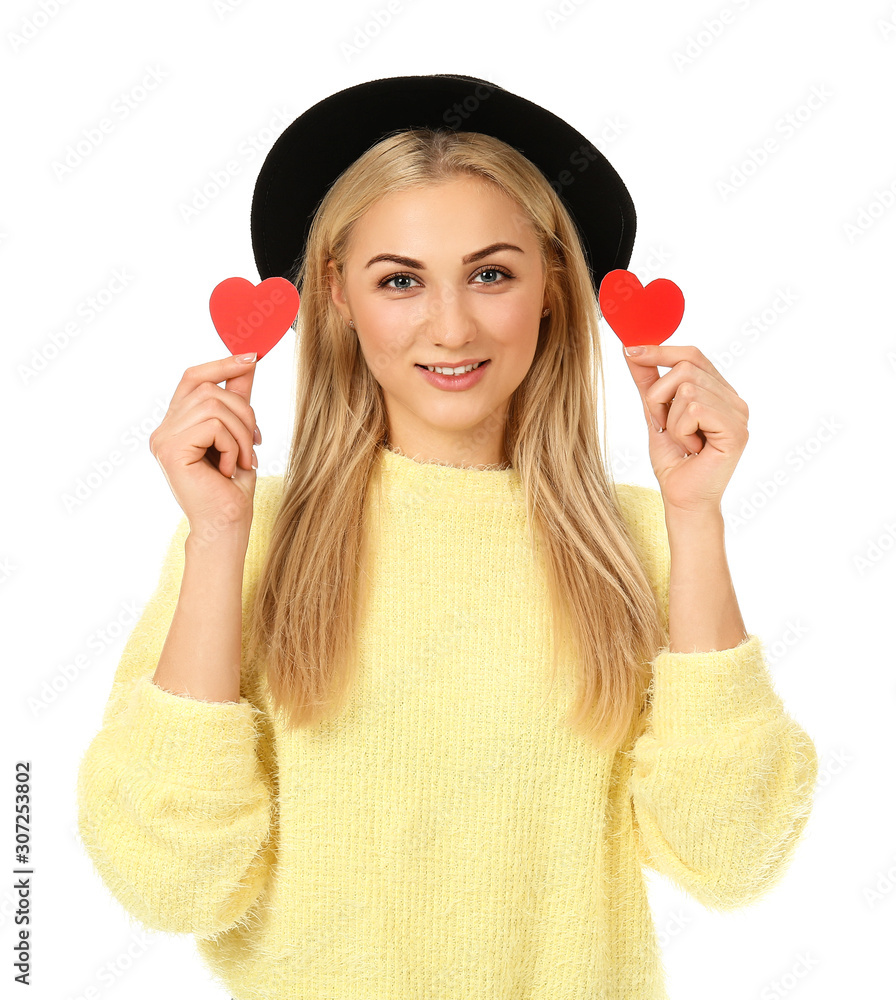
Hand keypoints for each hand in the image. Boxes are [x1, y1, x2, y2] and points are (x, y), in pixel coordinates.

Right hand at [149, 353, 260, 535]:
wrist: (226, 525)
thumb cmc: (232, 488)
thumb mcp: (239, 434)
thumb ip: (238, 399)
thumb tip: (248, 361)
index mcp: (176, 424)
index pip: (193, 377)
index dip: (222, 364)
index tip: (253, 356)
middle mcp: (163, 429)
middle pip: (210, 390)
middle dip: (243, 412)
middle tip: (254, 443)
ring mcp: (163, 438)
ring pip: (214, 405)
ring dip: (241, 433)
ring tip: (243, 460)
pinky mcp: (171, 449)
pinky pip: (214, 425)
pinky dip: (233, 446)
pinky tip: (228, 469)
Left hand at [622, 344, 748, 514]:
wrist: (682, 500)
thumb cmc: (673, 462)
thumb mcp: (655, 414)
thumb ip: (648, 382)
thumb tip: (632, 349)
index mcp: (719, 392)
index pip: (692, 355)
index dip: (660, 350)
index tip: (629, 350)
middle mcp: (734, 399)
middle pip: (686, 367)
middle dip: (659, 397)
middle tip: (664, 426)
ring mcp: (739, 414)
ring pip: (687, 388)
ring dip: (670, 418)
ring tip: (681, 441)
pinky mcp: (736, 431)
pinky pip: (694, 409)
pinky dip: (681, 430)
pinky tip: (691, 448)